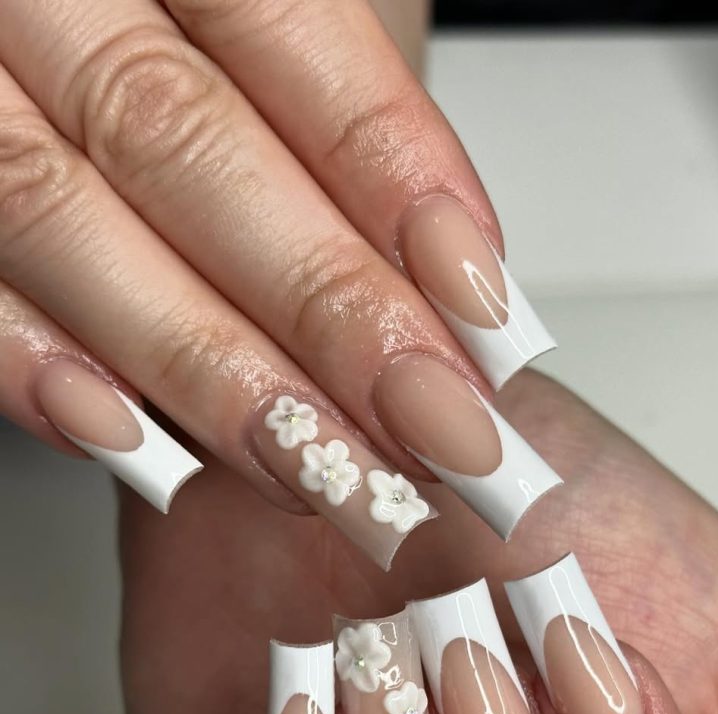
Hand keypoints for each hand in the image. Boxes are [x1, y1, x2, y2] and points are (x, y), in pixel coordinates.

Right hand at [0, 0, 556, 565]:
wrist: (29, 13)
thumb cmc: (165, 24)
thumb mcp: (257, 17)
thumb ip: (336, 120)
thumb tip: (451, 278)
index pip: (286, 33)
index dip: (389, 173)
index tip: (478, 304)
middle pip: (183, 144)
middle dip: (325, 308)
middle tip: (434, 429)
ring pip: (59, 215)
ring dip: (206, 370)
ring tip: (322, 469)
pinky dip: (30, 359)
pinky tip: (133, 440)